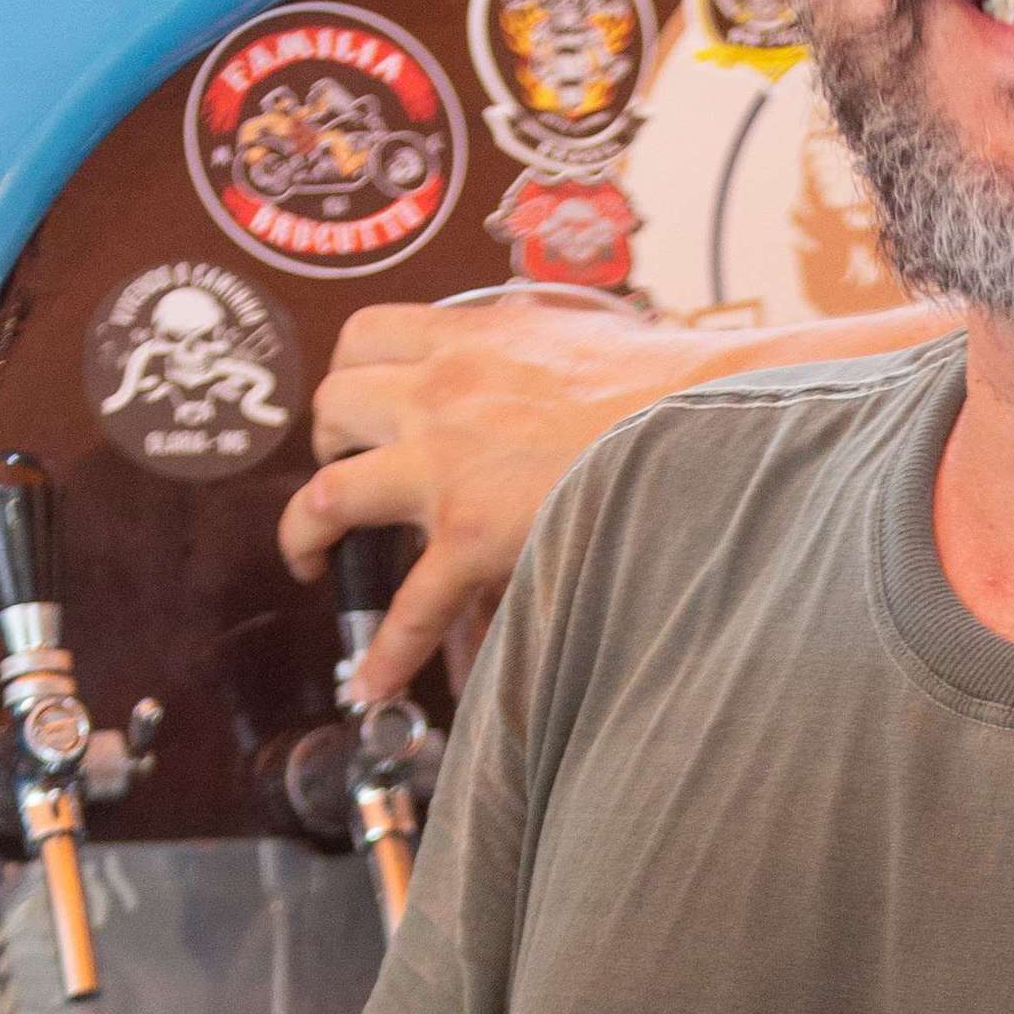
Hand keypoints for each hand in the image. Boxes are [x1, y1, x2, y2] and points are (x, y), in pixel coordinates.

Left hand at [281, 296, 727, 701]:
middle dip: (326, 443)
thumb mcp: (579, 333)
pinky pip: (409, 603)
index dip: (349, 373)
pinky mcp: (470, 534)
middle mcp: (441, 391)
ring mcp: (446, 464)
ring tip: (313, 561)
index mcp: (471, 336)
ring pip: (330, 495)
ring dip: (309, 530)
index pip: (366, 335)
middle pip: (331, 405)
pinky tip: (372, 680)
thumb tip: (544, 350)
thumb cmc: (667, 380)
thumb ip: (537, 344)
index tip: (358, 406)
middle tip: (346, 475)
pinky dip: (385, 648)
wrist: (704, 417)